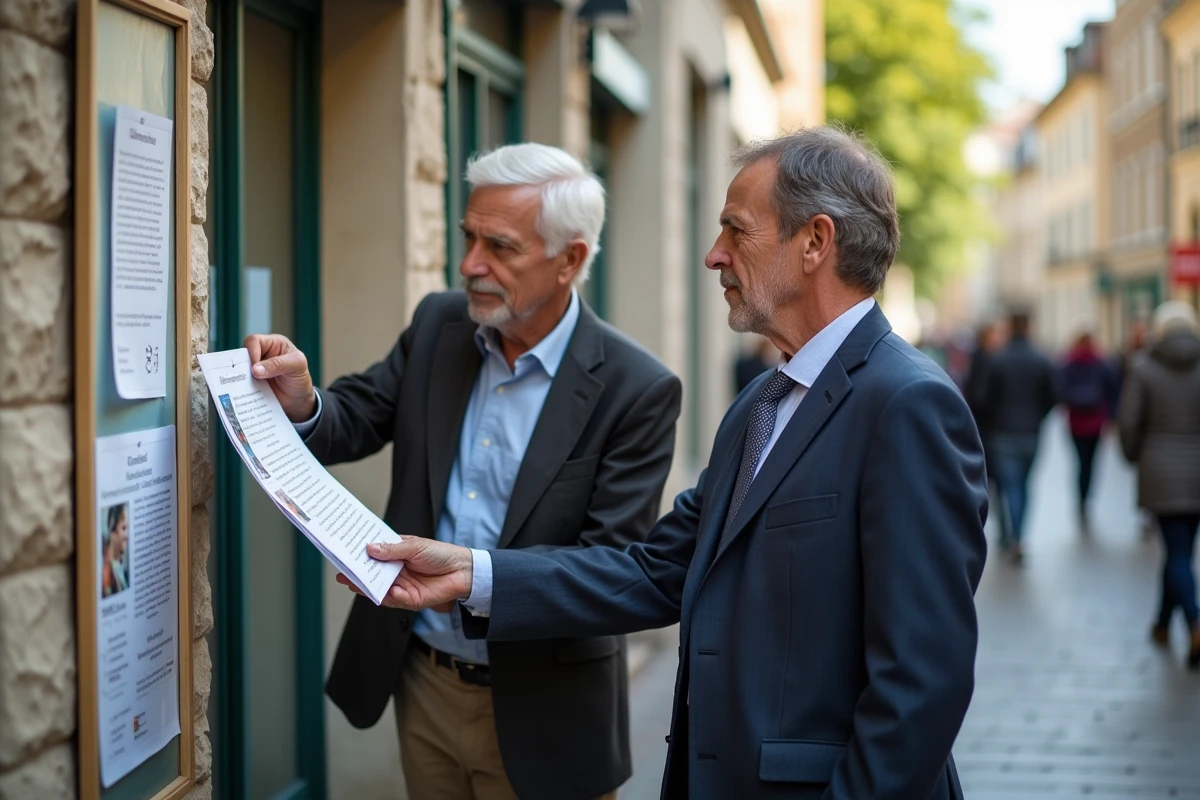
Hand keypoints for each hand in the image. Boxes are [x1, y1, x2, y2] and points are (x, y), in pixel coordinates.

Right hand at [244, 334, 316, 421]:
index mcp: (273, 343)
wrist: (298, 401)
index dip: (251, 352)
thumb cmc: (300, 378)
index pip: (254, 341)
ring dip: (241, 377)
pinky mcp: (250, 382)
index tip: (255, 368)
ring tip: (247, 386)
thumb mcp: (296, 366)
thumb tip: (256, 369)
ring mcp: (254, 369)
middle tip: (248, 377)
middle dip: (243, 365)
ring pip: (239, 368)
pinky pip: (240, 382)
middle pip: (243, 353)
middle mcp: (262, 354)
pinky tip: (246, 393)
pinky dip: (242, 387)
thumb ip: (278, 364)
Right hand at [336, 537, 473, 610]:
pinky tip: (388, 590)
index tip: (343, 552)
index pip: (372, 555)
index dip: (358, 554)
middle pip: (371, 573)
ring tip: (354, 583)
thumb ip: (392, 549)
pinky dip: (389, 596)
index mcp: (395, 554)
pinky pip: (393, 600)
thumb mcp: (415, 546)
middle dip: (356, 573)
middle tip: (342, 572)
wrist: (463, 571)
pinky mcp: (408, 599)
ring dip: (366, 587)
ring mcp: (400, 586)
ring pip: (377, 588)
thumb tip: (370, 548)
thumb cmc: (441, 555)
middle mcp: (394, 571)